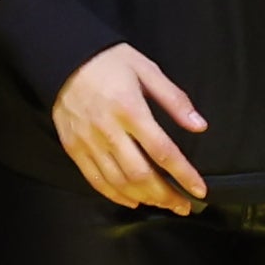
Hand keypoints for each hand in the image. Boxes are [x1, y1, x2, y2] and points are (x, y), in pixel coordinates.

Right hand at [53, 43, 210, 210]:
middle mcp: (108, 130)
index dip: (184, 175)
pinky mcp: (73, 148)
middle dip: (166, 195)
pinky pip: (94, 180)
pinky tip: (133, 200)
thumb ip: (175, 100)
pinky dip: (115, 195)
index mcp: (130, 110)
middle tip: (183, 206)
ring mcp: (88, 142)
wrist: (64, 59)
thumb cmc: (110, 62)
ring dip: (144, 198)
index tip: (200, 190)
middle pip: (140, 174)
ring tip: (164, 205)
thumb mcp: (148, 70)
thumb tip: (200, 125)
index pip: (163, 151)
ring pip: (118, 181)